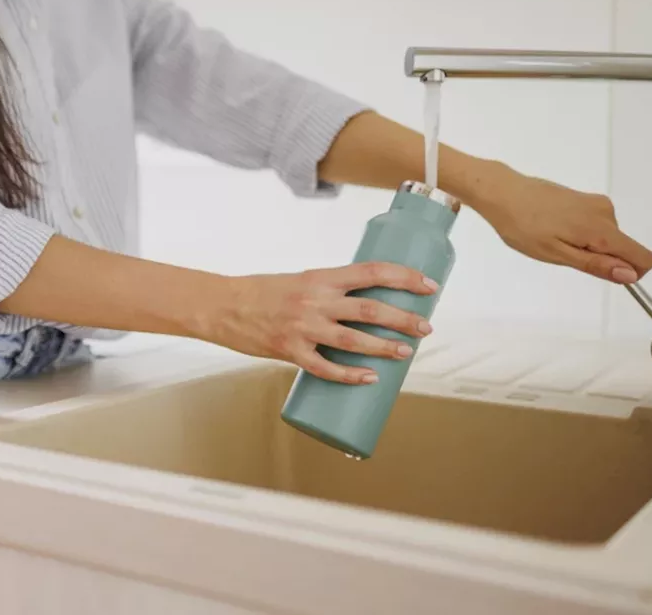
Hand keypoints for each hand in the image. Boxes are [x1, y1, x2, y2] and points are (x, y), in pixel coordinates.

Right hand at [206, 263, 437, 383]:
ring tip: (406, 352)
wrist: (222, 306)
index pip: (372, 272)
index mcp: (320, 277)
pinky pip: (326, 368)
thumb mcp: (300, 281)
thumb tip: (364, 308)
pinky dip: (350, 375)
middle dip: (405, 319)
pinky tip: (370, 378)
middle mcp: (315, 300)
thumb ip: (328, 292)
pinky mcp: (290, 351)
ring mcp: (303, 327)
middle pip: (371, 309)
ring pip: (354, 340)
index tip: (429, 286)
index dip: (405, 278)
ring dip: (385, 347)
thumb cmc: (262, 292)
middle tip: (426, 327)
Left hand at [473, 169, 651, 283]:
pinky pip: (596, 224)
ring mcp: (595, 202)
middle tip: (561, 251)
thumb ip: (596, 265)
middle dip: (599, 257)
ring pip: (607, 237)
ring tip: (552, 237)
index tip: (599, 272)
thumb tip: (630, 275)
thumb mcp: (556, 254)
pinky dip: (580, 232)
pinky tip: (553, 227)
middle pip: (623, 247)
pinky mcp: (584, 197)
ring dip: (586, 244)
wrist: (502, 191)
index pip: (643, 257)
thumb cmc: (523, 226)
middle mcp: (607, 212)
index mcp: (603, 229)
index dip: (628, 272)